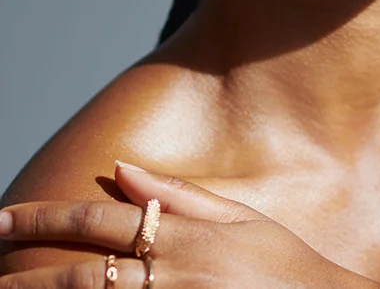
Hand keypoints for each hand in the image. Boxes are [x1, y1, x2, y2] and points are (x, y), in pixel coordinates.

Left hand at [0, 163, 379, 288]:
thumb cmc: (284, 264)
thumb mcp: (240, 218)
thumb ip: (179, 195)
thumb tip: (123, 170)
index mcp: (184, 237)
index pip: (100, 221)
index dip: (46, 219)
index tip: (3, 220)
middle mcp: (173, 277)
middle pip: (84, 274)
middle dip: (28, 274)